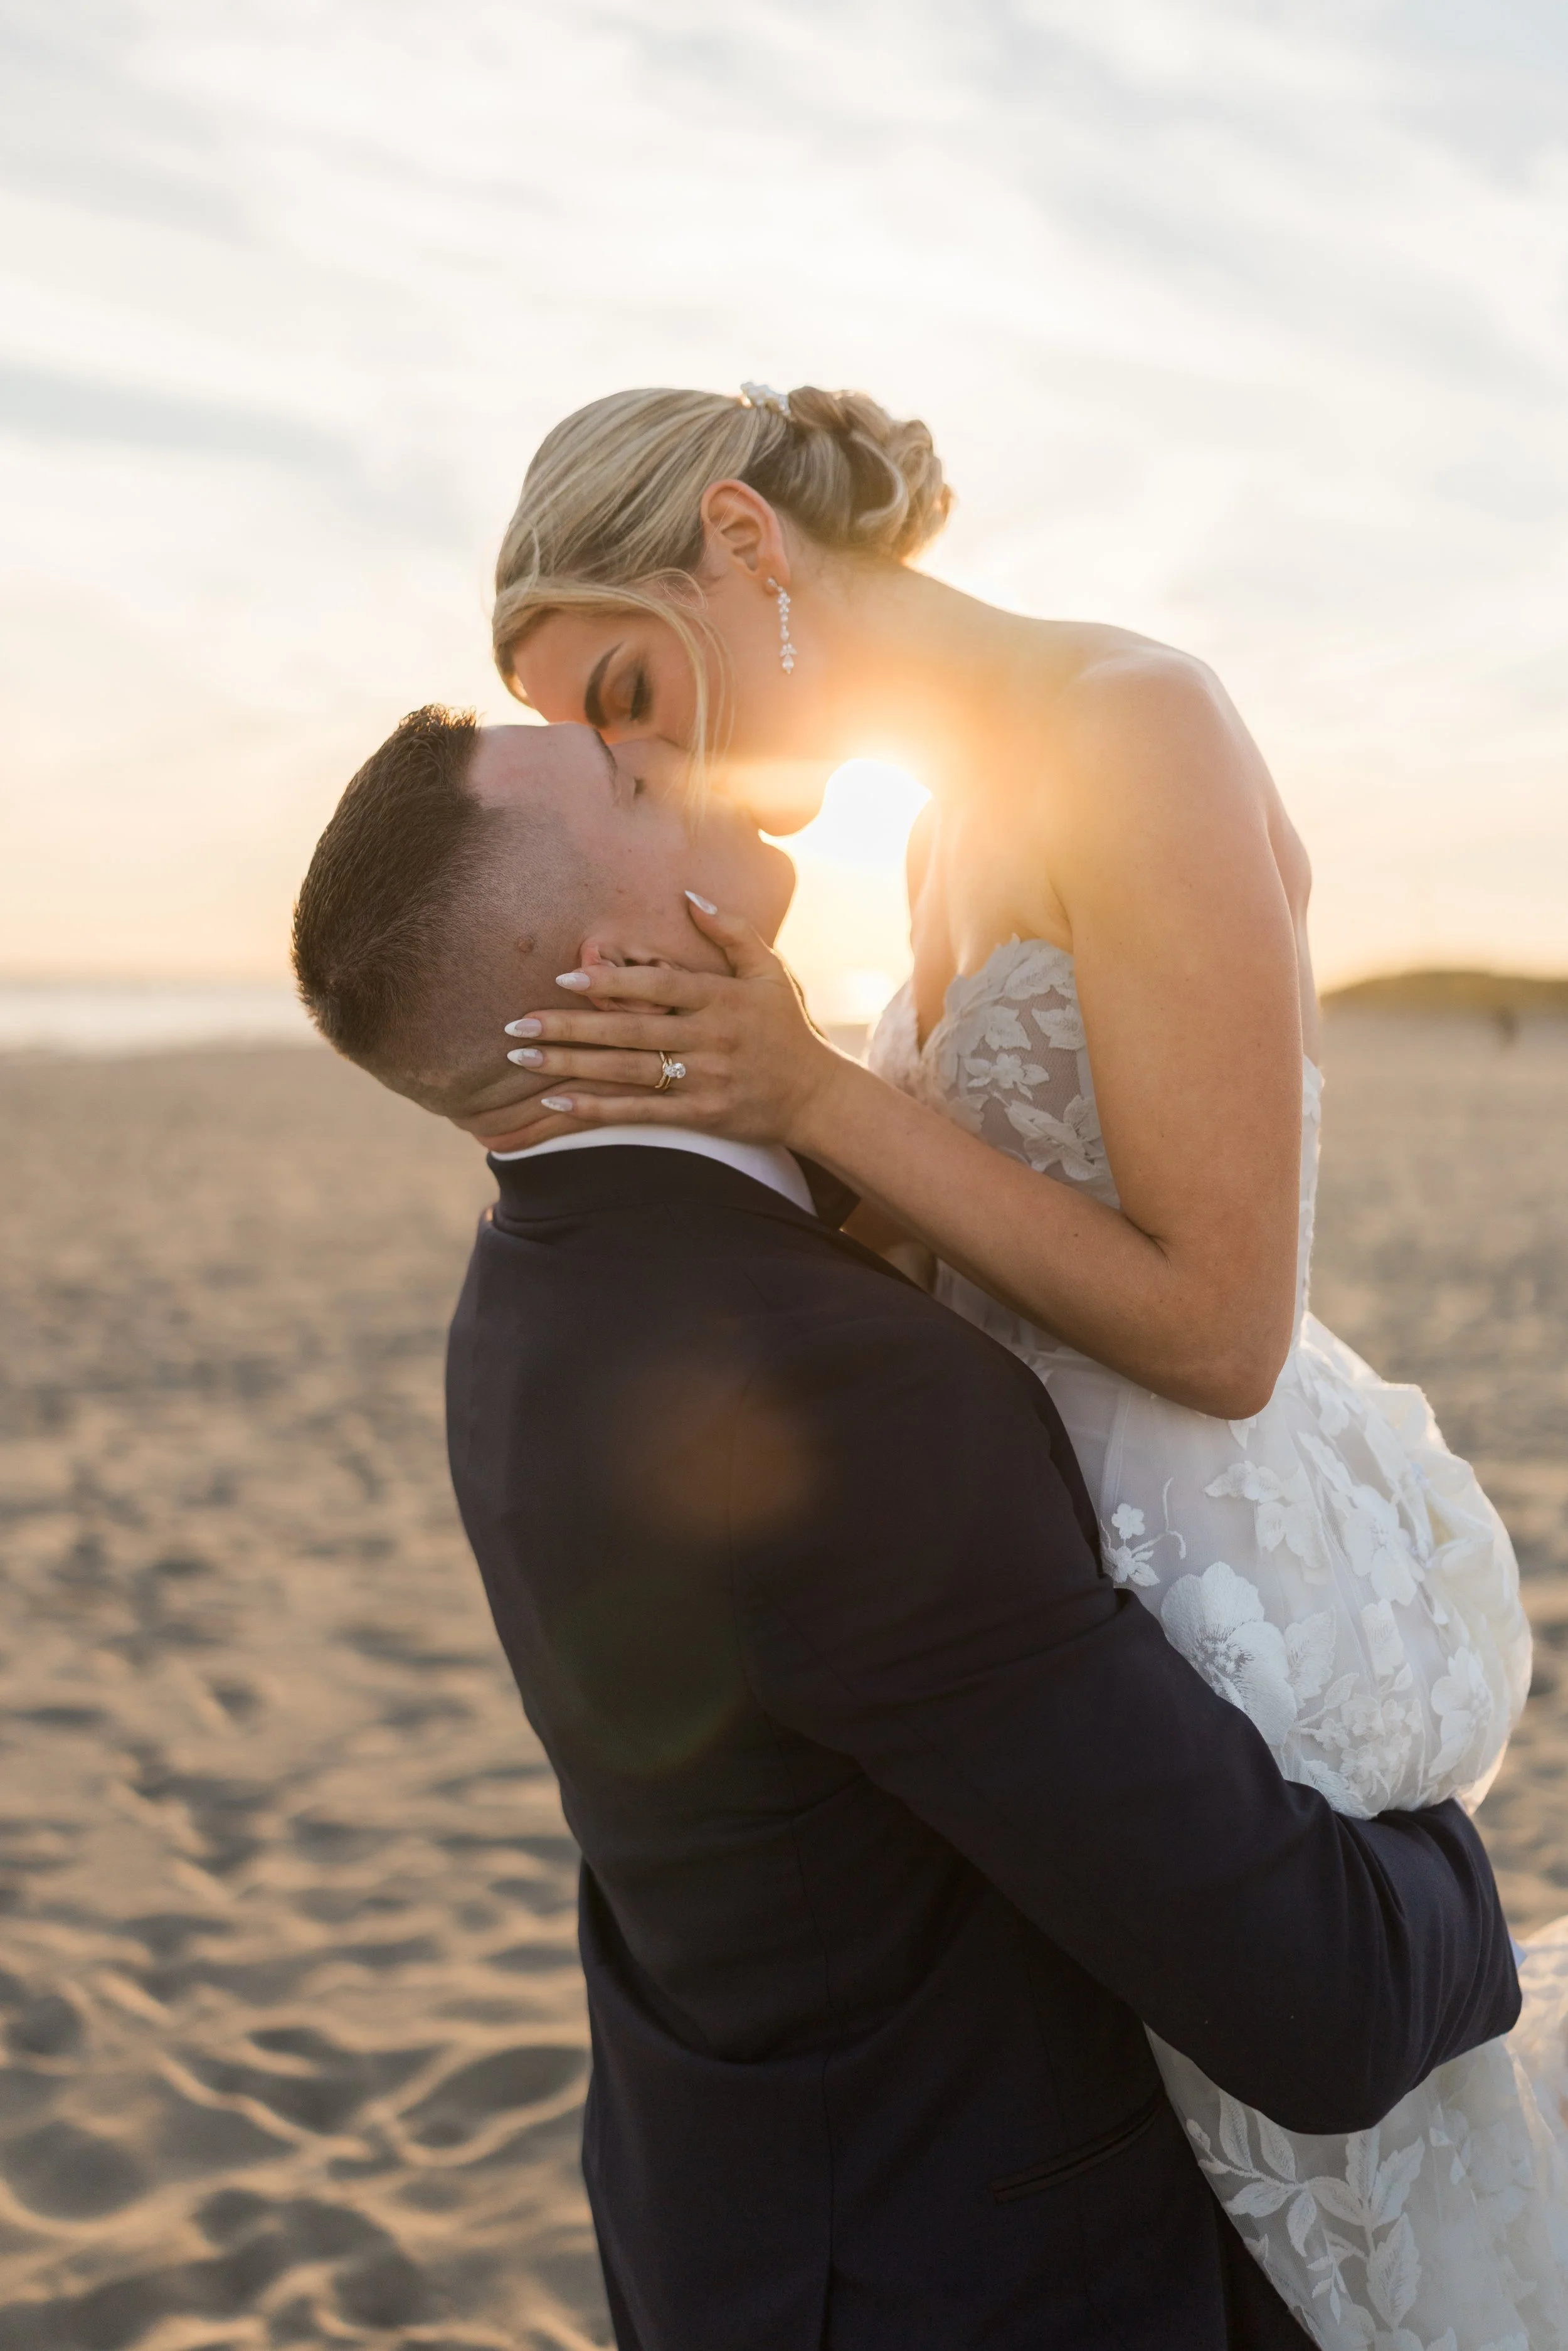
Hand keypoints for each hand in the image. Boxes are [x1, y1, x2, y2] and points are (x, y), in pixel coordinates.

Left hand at [475, 898, 847, 1152]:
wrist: (819, 1096)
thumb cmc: (787, 1029)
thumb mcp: (770, 970)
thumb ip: (732, 931)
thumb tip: (689, 894)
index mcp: (723, 999)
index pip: (659, 986)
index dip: (612, 982)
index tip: (563, 978)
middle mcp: (711, 1039)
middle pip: (630, 1031)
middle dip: (569, 1027)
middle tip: (517, 1024)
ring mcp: (705, 1080)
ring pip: (627, 1072)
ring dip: (570, 1066)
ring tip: (523, 1058)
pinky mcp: (701, 1115)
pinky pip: (641, 1112)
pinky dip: (597, 1108)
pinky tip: (557, 1103)